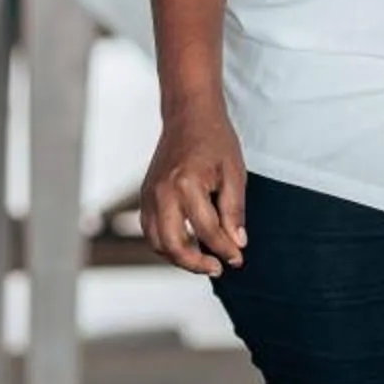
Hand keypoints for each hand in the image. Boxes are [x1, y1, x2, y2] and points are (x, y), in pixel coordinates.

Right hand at [141, 95, 247, 275]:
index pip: (207, 230)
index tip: (238, 259)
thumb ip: (234, 211)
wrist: (188, 115)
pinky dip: (166, 244)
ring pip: (157, 242)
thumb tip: (237, 244)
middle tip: (218, 268)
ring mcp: (149, 195)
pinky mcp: (144, 196)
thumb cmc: (215, 140)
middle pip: (173, 245)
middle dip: (196, 263)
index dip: (225, 249)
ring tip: (204, 260)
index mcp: (186, 184)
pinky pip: (151, 231)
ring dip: (179, 258)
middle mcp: (162, 192)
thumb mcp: (234, 173)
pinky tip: (188, 245)